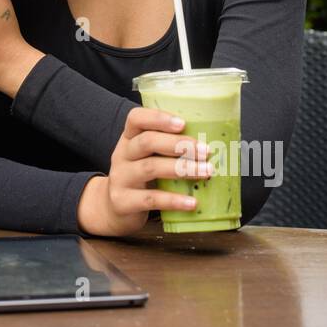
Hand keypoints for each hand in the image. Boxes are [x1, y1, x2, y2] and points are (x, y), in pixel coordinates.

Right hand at [80, 106, 213, 235]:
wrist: (112, 208)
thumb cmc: (140, 178)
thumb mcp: (147, 158)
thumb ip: (169, 149)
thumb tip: (214, 143)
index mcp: (129, 139)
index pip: (136, 118)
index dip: (158, 118)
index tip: (183, 123)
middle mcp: (122, 154)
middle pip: (147, 142)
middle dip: (179, 144)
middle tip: (205, 150)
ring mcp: (121, 178)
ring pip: (150, 168)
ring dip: (182, 169)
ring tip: (206, 172)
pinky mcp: (123, 201)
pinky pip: (151, 199)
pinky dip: (174, 200)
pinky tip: (192, 202)